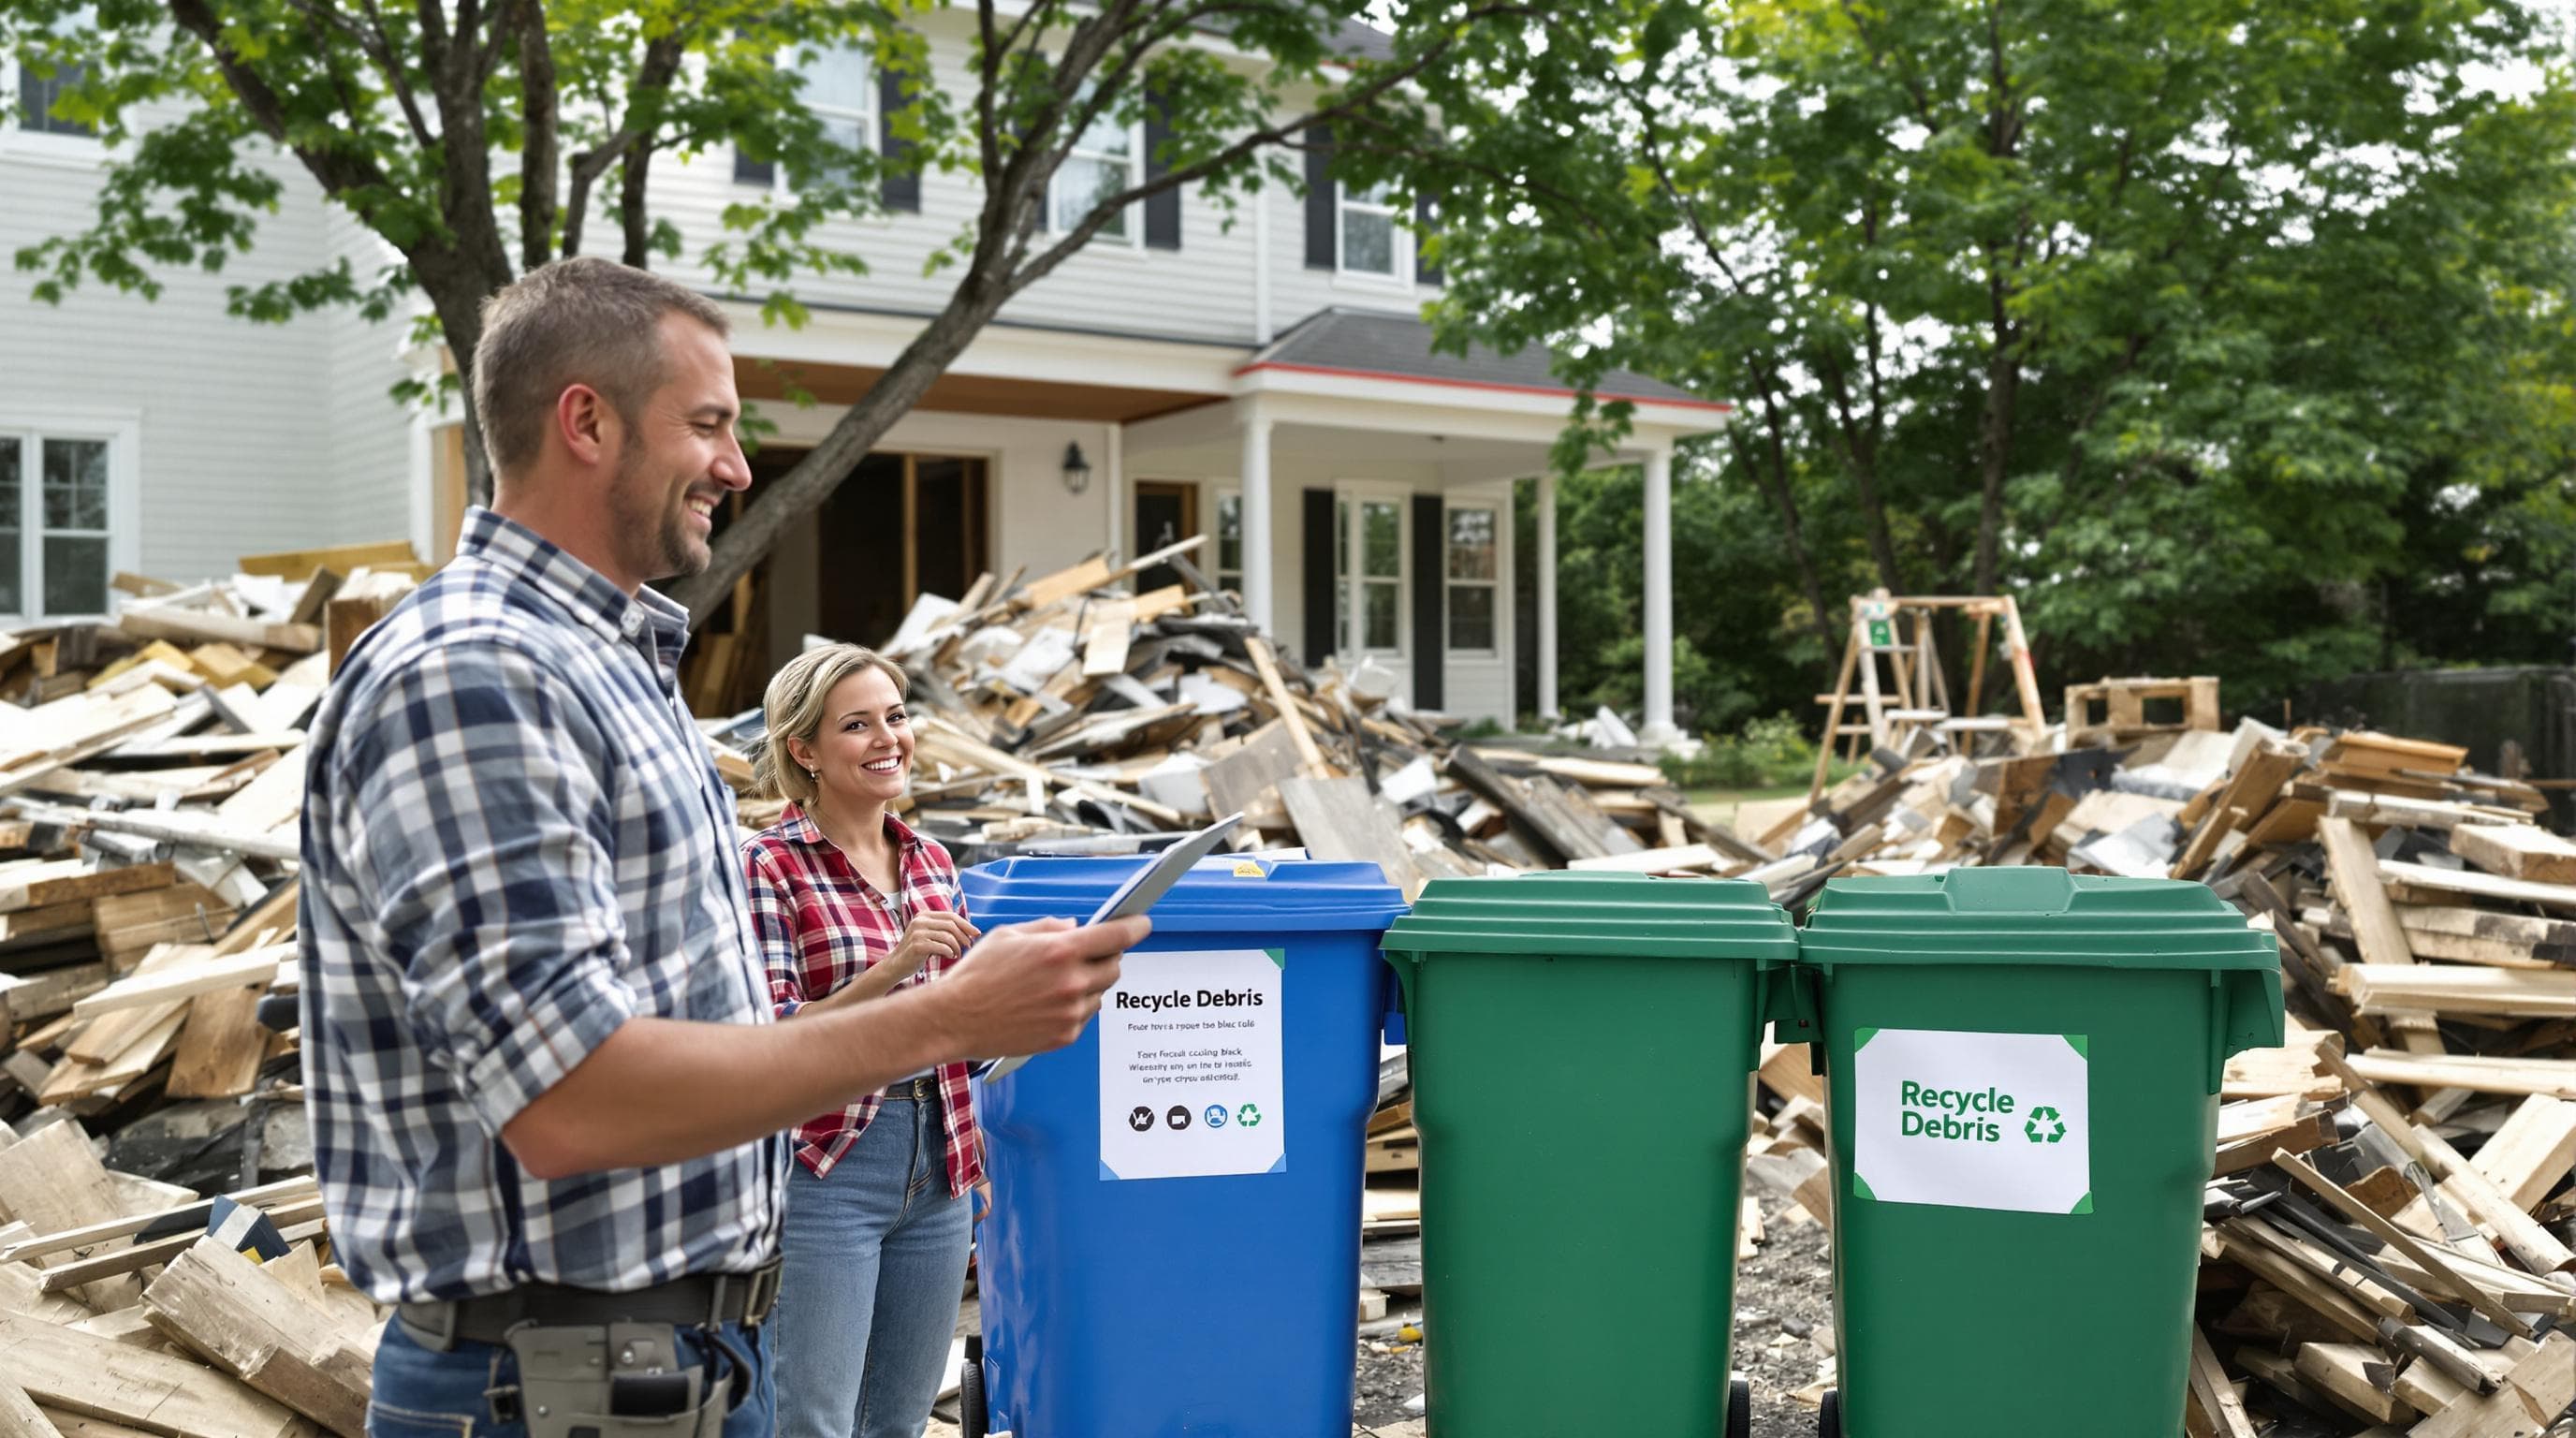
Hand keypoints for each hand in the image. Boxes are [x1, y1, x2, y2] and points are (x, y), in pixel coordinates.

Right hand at [881, 911, 980, 985]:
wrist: (896, 965)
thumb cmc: (918, 952)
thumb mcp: (929, 936)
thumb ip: (944, 930)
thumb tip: (971, 931)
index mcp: (923, 915)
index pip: (950, 916)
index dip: (966, 924)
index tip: (977, 933)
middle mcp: (920, 921)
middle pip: (951, 924)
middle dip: (964, 935)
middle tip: (969, 946)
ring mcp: (917, 932)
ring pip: (948, 936)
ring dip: (957, 947)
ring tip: (957, 954)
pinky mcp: (917, 945)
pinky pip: (942, 947)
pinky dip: (950, 952)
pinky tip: (951, 956)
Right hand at [935, 916, 1145, 1058]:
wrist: (955, 1018)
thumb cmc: (977, 974)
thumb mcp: (1010, 935)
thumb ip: (1049, 928)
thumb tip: (1077, 927)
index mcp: (1060, 951)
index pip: (1115, 935)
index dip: (1135, 927)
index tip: (1143, 923)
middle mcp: (1071, 982)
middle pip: (1114, 966)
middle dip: (1106, 957)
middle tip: (1086, 955)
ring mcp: (1070, 1012)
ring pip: (1100, 993)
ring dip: (1088, 984)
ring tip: (1054, 984)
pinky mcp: (1065, 1035)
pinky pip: (1085, 1015)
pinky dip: (1075, 1007)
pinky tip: (1047, 1004)